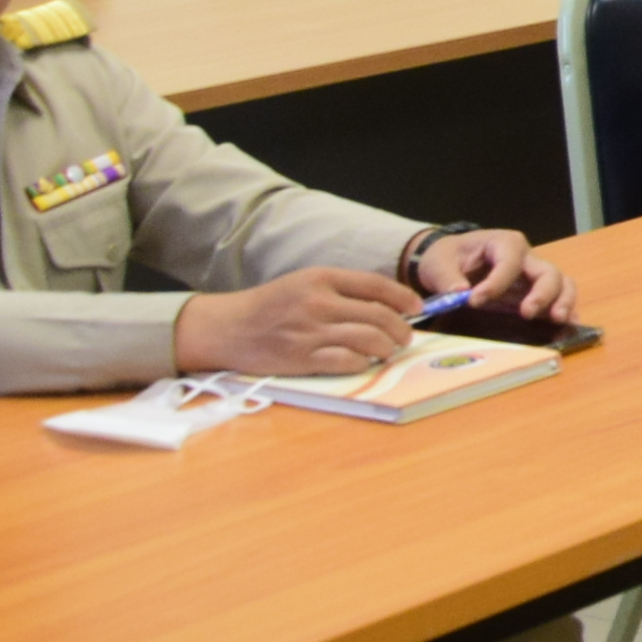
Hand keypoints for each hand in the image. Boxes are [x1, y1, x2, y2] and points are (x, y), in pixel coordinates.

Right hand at [177, 263, 421, 377]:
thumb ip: (340, 291)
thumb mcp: (303, 284)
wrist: (226, 327)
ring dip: (387, 348)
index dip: (404, 298)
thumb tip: (388, 305)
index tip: (416, 308)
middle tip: (405, 337)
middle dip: (401, 328)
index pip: (376, 285)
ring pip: (369, 339)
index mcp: (320, 278)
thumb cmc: (269, 306)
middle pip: (379, 314)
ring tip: (388, 351)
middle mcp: (317, 302)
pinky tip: (363, 362)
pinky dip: (362, 363)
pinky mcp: (301, 358)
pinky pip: (347, 361)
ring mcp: (310, 331)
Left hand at [407, 228, 570, 324]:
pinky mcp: (535, 294)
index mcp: (504, 243)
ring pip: (562, 283)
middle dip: (542, 293)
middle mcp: (526, 258)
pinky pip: (559, 299)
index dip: (496, 283)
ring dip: (562, 302)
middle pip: (547, 271)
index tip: (475, 301)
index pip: (509, 262)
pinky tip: (567, 327)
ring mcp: (533, 277)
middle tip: (527, 313)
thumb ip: (447, 276)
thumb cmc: (448, 257)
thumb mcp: (439, 262)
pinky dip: (566, 312)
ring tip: (556, 320)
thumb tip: (459, 293)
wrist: (450, 262)